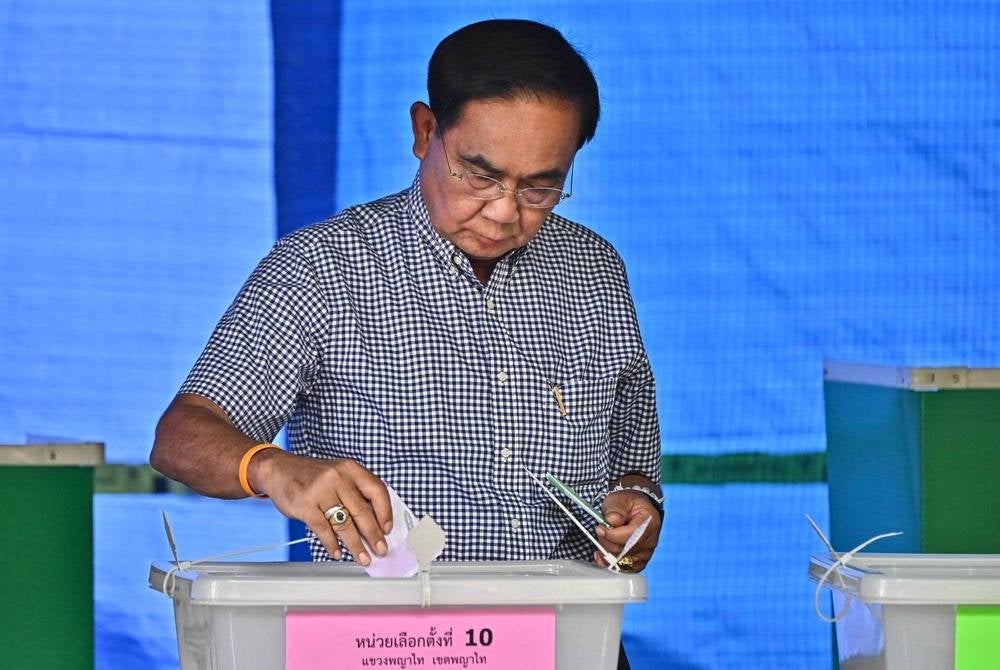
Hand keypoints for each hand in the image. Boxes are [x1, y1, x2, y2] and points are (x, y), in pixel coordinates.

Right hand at [251, 451, 391, 565]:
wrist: (279, 469)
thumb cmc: (313, 476)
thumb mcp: (339, 474)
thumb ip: (356, 492)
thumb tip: (376, 522)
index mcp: (351, 469)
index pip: (377, 490)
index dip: (385, 512)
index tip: (388, 529)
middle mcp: (338, 477)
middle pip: (362, 511)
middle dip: (374, 535)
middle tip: (381, 549)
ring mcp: (321, 491)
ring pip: (344, 523)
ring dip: (356, 545)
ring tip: (363, 558)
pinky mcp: (305, 505)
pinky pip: (323, 529)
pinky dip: (332, 544)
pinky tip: (338, 553)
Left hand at [592, 490, 661, 571]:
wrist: (635, 509)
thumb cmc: (628, 504)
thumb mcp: (619, 499)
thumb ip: (615, 509)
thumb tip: (612, 521)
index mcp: (649, 522)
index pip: (631, 536)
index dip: (612, 535)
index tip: (600, 528)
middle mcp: (651, 540)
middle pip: (625, 550)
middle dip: (606, 542)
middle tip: (600, 530)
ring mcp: (646, 553)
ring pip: (622, 561)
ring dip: (607, 552)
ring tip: (602, 540)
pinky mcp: (639, 562)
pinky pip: (624, 568)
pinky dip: (611, 563)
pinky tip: (603, 554)